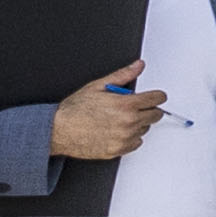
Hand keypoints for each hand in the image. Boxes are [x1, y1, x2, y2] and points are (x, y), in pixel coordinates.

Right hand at [46, 65, 164, 162]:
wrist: (58, 131)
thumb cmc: (74, 110)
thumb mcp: (97, 86)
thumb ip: (122, 75)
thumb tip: (138, 66)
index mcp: (126, 105)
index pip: (158, 99)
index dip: (156, 96)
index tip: (153, 97)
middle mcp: (128, 122)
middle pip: (156, 115)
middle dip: (148, 109)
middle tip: (133, 107)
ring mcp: (124, 138)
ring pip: (145, 128)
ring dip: (138, 123)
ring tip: (118, 119)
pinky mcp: (118, 150)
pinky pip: (136, 143)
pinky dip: (130, 137)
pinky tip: (116, 131)